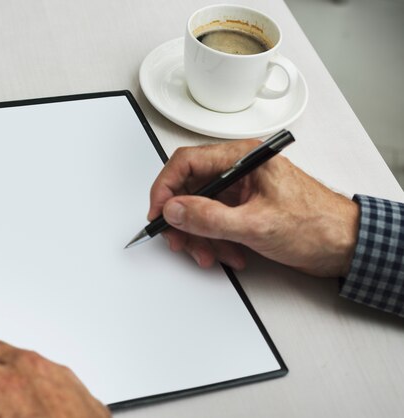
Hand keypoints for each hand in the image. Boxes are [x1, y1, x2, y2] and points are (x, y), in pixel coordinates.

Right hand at [148, 140, 359, 277]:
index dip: (166, 187)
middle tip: (180, 240)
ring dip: (200, 236)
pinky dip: (215, 241)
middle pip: (190, 188)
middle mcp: (240, 171)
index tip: (158, 212)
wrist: (346, 247)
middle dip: (183, 219)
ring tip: (211, 254)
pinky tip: (230, 254)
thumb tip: (175, 209)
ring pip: (200, 210)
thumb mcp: (257, 224)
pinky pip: (215, 223)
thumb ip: (210, 218)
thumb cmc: (318, 225)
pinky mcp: (244, 211)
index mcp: (244, 158)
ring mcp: (241, 192)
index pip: (188, 162)